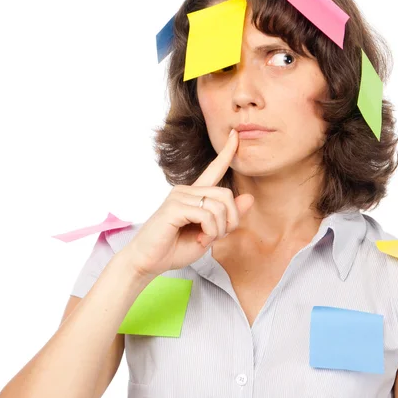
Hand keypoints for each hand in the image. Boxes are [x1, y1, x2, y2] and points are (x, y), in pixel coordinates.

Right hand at [123, 129, 253, 276]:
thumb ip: (227, 217)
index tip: (236, 136)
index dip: (227, 153)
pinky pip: (206, 214)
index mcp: (194, 195)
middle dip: (231, 219)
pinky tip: (199, 238)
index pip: (214, 169)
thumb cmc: (174, 249)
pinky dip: (210, 230)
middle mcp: (186, 190)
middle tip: (219, 236)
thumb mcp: (209, 234)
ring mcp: (179, 196)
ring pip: (218, 206)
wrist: (147, 262)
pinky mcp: (174, 206)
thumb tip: (250, 197)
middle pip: (226, 194)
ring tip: (205, 238)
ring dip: (219, 228)